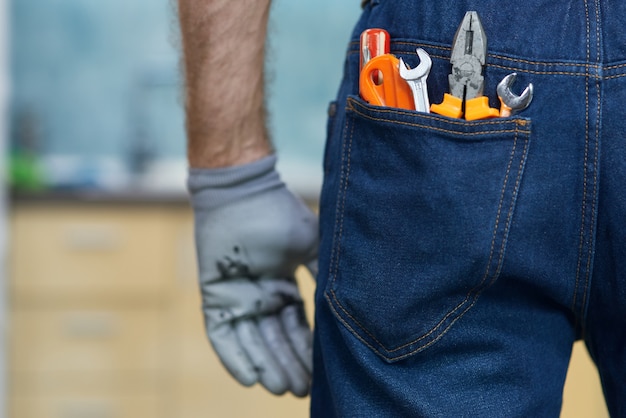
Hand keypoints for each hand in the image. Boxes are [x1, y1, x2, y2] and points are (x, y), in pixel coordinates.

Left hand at [188, 156, 317, 396]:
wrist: (243, 191)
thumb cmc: (279, 213)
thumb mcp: (310, 248)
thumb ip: (321, 274)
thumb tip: (344, 302)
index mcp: (283, 287)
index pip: (297, 327)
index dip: (307, 351)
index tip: (320, 375)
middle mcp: (261, 297)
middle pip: (275, 339)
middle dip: (289, 364)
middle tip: (302, 390)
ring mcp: (237, 298)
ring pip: (252, 340)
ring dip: (265, 365)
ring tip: (280, 389)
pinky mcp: (214, 296)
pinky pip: (222, 334)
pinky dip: (234, 356)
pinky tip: (249, 379)